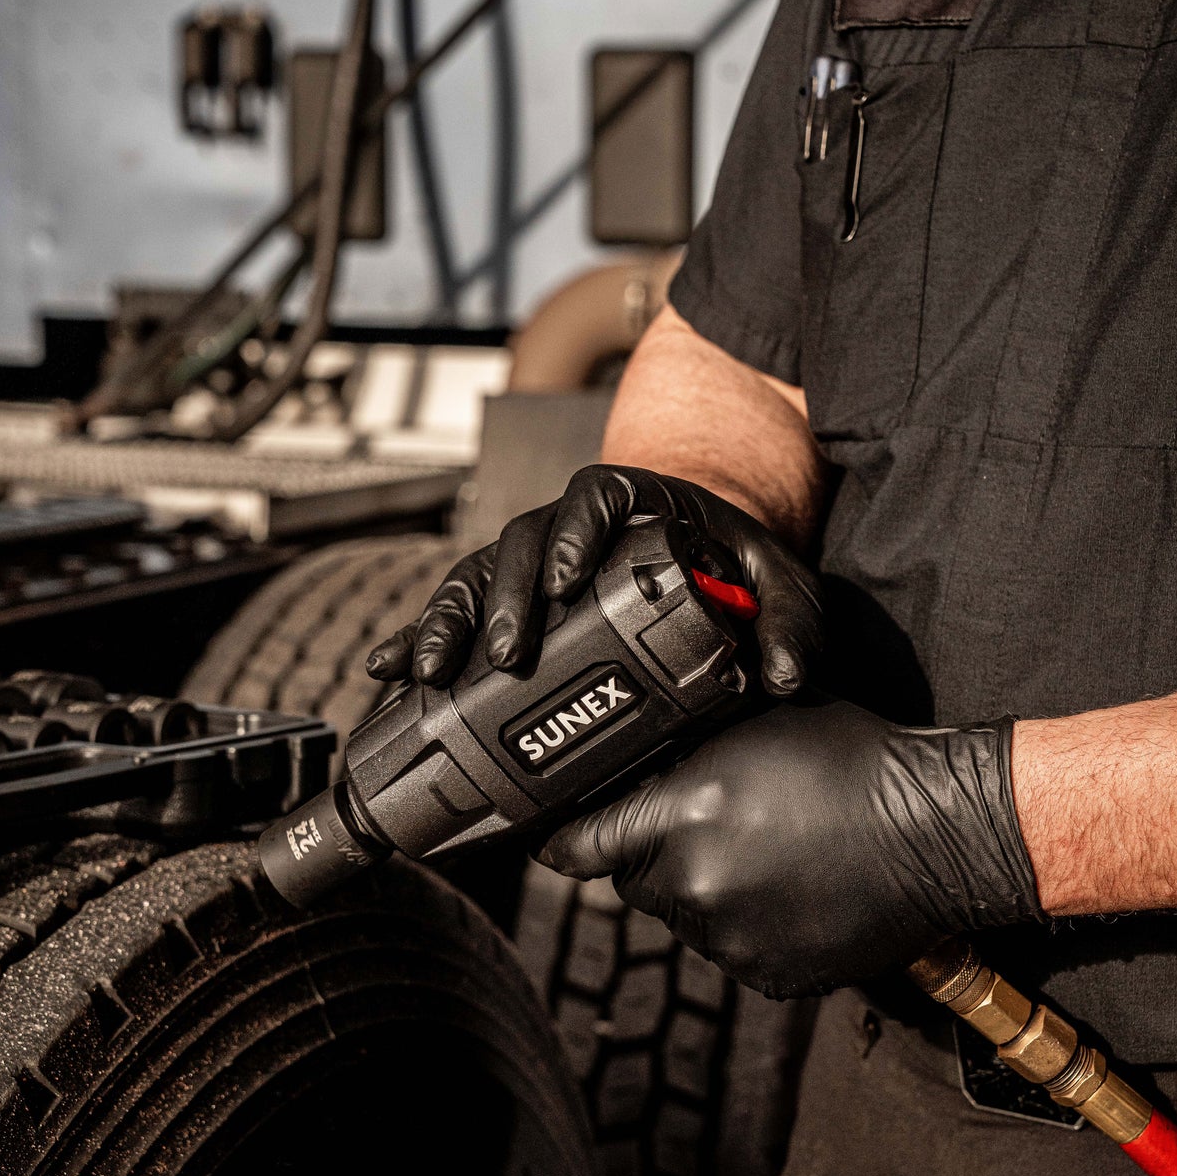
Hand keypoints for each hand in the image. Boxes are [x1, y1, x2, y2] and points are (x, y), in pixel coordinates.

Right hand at [365, 465, 822, 694]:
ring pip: (475, 578)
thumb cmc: (732, 559)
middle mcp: (569, 527)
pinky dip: (419, 637)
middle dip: (504, 599)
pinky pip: (455, 613)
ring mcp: (531, 564)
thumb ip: (789, 620)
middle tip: (505, 654)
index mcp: (631, 502)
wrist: (701, 554)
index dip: (572, 533)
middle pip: (519, 545)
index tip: (566, 578)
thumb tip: (782, 676)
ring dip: (448, 623)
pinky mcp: (509, 601)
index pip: (592, 499)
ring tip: (433, 674)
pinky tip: (387, 670)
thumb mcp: (776, 581)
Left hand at [536, 701, 1043, 998]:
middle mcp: (696, 883)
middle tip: (693, 826)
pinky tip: (785, 890)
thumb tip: (633, 764)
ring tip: (756, 854)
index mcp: (684, 815)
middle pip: (631, 881)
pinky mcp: (767, 975)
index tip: (547, 837)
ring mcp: (731, 939)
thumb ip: (681, 754)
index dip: (559, 840)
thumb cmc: (854, 761)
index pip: (578, 844)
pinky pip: (728, 949)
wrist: (938, 832)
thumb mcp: (754, 728)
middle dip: (650, 855)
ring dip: (698, 891)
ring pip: (682, 917)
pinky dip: (742, 926)